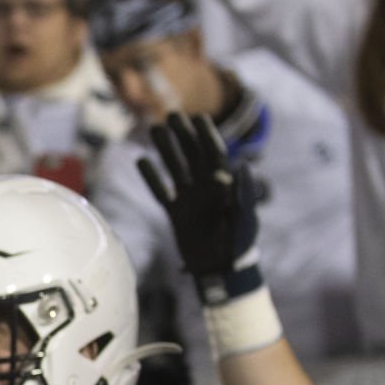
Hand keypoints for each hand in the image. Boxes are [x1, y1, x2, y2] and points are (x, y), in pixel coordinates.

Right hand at [137, 112, 261, 304]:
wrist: (221, 269)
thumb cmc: (239, 243)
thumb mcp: (244, 219)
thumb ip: (243, 194)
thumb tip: (244, 166)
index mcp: (225, 185)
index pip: (215, 154)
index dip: (207, 135)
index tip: (199, 117)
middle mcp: (206, 187)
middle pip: (193, 154)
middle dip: (184, 135)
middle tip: (172, 115)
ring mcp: (190, 199)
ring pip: (175, 167)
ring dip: (166, 149)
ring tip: (154, 129)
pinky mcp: (175, 212)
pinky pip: (161, 191)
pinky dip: (151, 178)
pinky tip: (140, 161)